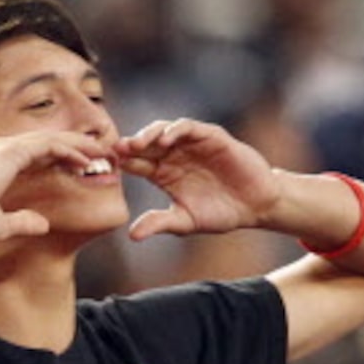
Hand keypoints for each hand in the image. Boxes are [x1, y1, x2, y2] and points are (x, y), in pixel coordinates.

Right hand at [0, 131, 118, 246]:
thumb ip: (21, 221)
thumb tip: (43, 224)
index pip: (36, 154)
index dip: (61, 158)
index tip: (82, 167)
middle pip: (47, 142)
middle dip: (75, 146)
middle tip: (100, 153)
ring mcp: (4, 148)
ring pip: (51, 139)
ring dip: (78, 146)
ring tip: (102, 152)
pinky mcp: (9, 152)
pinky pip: (48, 146)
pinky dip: (69, 151)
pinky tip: (87, 161)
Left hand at [120, 120, 283, 241]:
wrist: (255, 206)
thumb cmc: (221, 213)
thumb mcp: (185, 221)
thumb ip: (160, 223)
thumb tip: (132, 235)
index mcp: (164, 174)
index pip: (137, 164)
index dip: (123, 163)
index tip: (107, 166)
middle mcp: (174, 156)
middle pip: (145, 144)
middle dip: (131, 145)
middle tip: (117, 150)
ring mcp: (191, 144)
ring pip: (163, 131)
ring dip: (149, 134)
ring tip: (137, 143)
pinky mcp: (210, 137)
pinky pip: (189, 127)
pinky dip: (176, 130)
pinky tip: (165, 138)